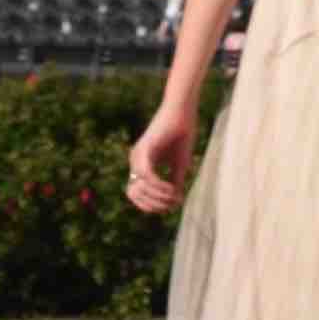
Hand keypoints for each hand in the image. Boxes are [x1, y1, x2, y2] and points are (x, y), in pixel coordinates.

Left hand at [126, 101, 196, 217]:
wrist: (184, 112)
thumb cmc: (182, 136)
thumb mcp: (179, 166)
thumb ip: (173, 184)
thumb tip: (173, 206)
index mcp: (142, 165)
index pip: (136, 195)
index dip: (150, 205)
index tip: (168, 207)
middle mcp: (136, 161)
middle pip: (134, 195)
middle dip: (153, 204)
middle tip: (171, 204)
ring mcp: (138, 154)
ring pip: (139, 187)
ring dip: (157, 197)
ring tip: (173, 195)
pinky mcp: (145, 148)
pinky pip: (146, 175)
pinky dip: (158, 185)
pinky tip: (171, 188)